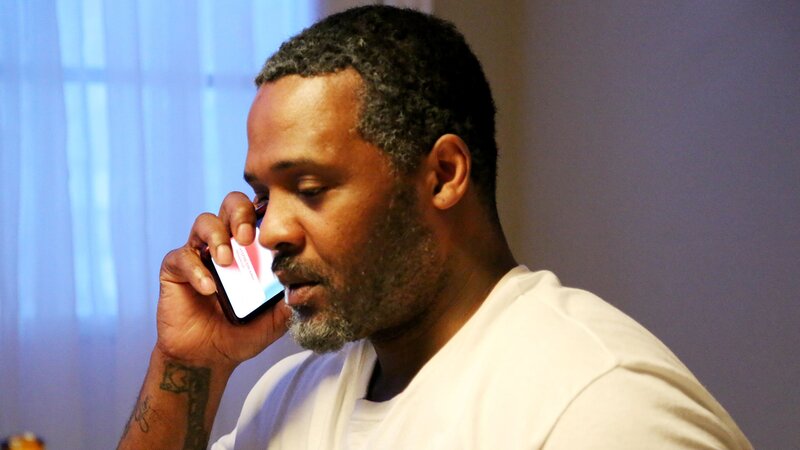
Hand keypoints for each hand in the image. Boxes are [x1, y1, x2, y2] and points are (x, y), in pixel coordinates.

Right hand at [155, 191, 291, 368]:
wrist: (208, 358)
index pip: (259, 214)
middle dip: (240, 213)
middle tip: (247, 237)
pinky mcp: (176, 269)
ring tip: (226, 261)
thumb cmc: (242, 334)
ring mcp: (200, 254)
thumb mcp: (274, 320)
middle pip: (231, 205)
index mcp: (252, 249)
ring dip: (218, 237)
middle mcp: (226, 244)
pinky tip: (209, 289)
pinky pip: (182, 257)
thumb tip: (306, 284)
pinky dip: (196, 270)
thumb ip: (289, 301)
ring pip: (204, 222)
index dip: (266, 210)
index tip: (276, 223)